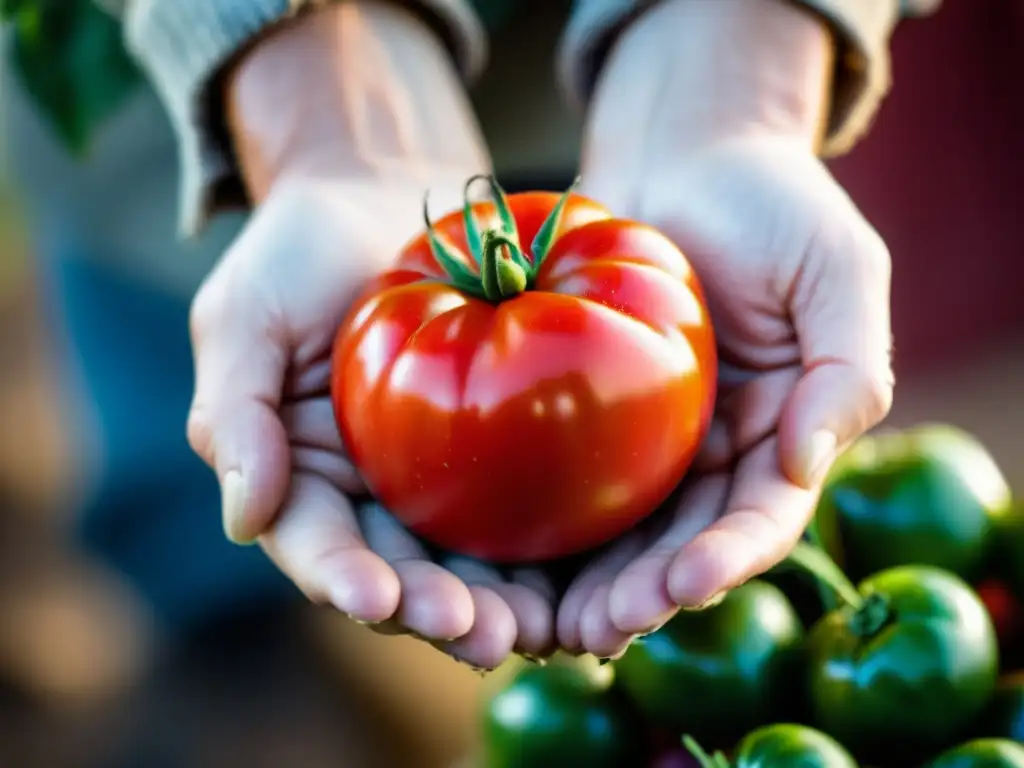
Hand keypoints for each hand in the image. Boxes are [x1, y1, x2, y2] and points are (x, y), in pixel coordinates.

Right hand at [185, 1, 554, 668]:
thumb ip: (236, 414)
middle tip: (483, 636)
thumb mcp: (244, 319)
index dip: (346, 582)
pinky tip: (587, 570)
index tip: (378, 601)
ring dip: (502, 603)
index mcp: (306, 481)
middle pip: (405, 577)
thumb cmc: (297, 252)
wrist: (382, 194)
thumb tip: (244, 520)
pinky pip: (527, 502)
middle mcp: (374, 496)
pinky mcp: (501, 452)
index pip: (321, 549)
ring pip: (471, 560)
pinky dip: (552, 546)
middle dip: (439, 614)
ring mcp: (440, 478)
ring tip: (540, 629)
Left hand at [555, 0, 893, 656]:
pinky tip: (502, 554)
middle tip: (598, 629)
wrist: (683, 150)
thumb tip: (809, 465)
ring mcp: (646, 436)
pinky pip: (560, 470)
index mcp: (780, 434)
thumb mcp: (836, 269)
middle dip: (646, 594)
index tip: (685, 583)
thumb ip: (846, 366)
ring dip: (588, 582)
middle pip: (680, 542)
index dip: (728, 557)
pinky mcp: (584, 408)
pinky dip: (539, 518)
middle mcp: (713, 450)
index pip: (760, 515)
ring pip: (618, 528)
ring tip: (549, 623)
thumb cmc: (770, 202)